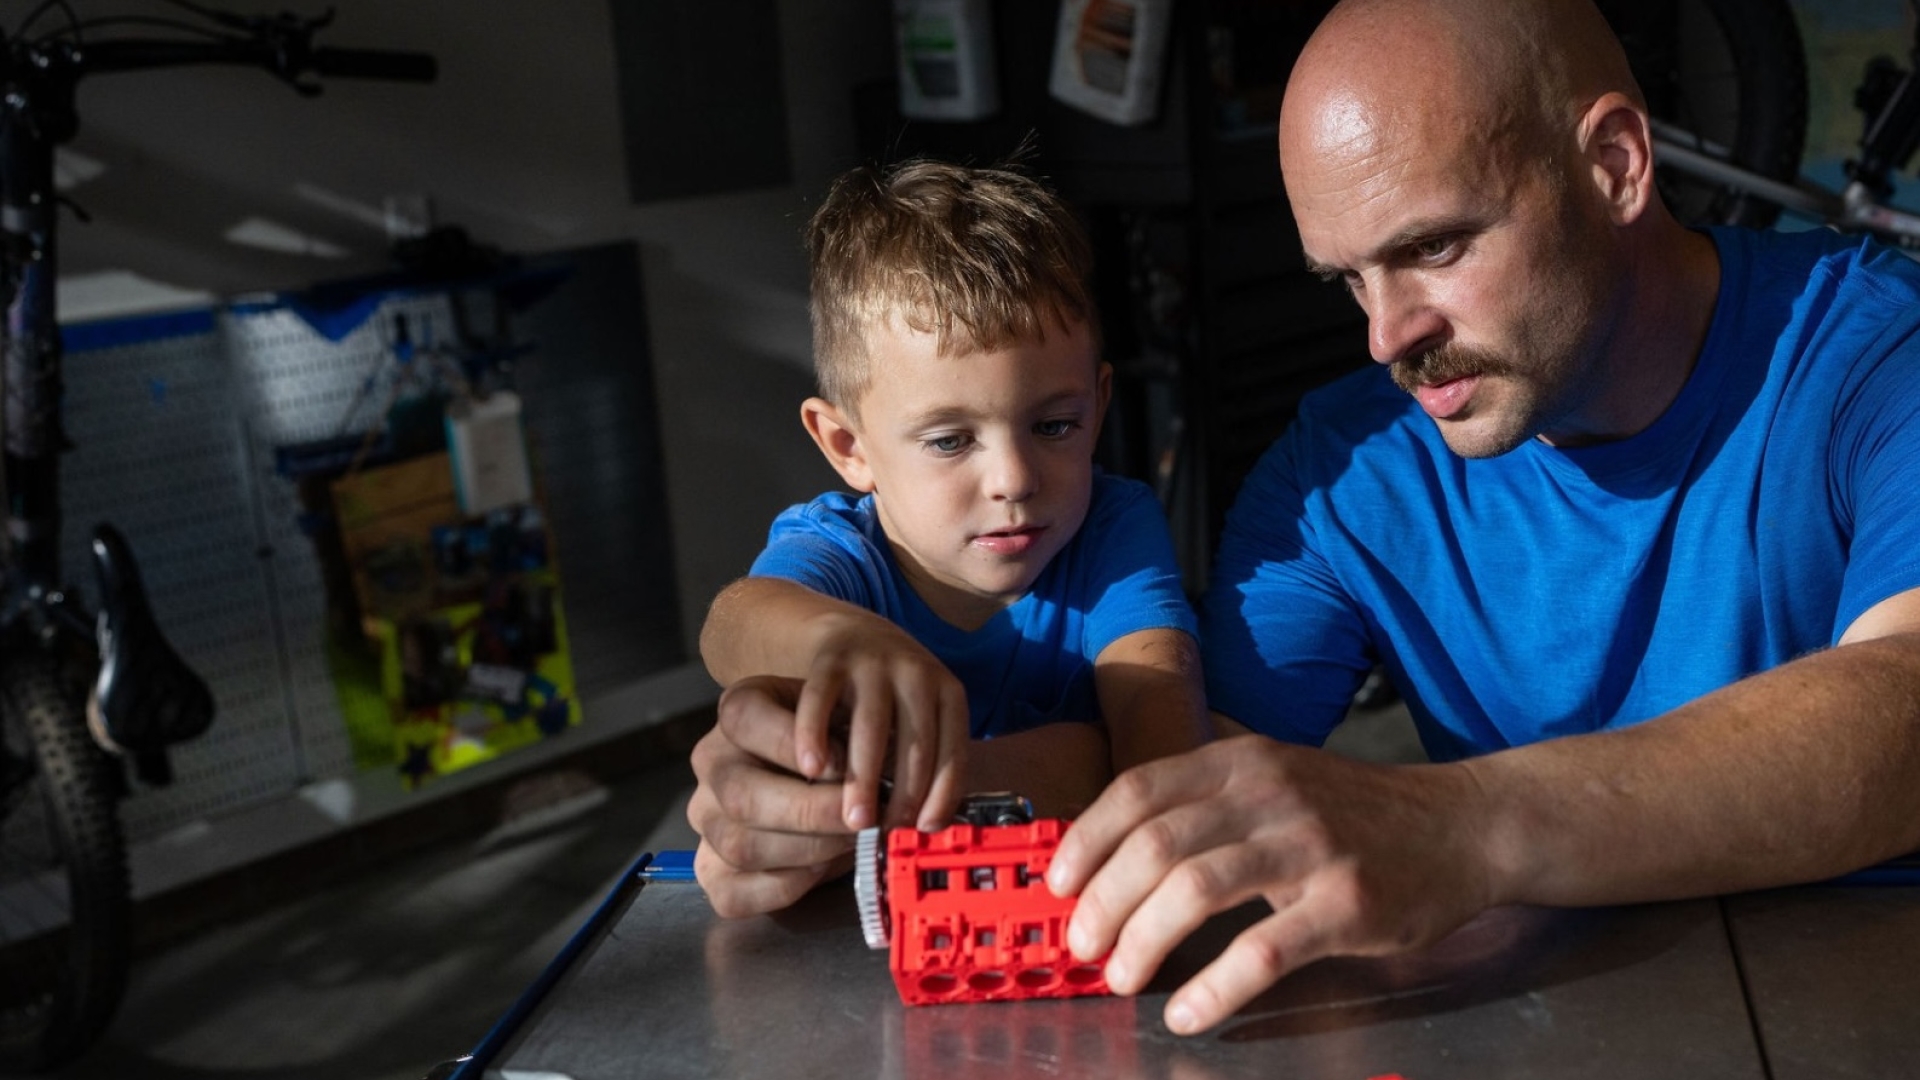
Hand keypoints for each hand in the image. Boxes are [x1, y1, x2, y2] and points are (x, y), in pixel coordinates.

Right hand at [687, 675, 859, 916]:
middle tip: (864, 819)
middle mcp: (711, 763)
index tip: (843, 764)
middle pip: (742, 796)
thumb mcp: (848, 720)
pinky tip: (823, 869)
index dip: (792, 743)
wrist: (827, 778)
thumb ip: (851, 738)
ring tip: (853, 842)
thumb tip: (867, 782)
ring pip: (740, 847)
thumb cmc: (842, 742)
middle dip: (812, 813)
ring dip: (808, 851)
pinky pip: (734, 894)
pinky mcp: (710, 870)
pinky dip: (786, 887)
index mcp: (738, 711)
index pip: (745, 719)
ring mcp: (706, 818)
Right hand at [789, 613, 969, 832]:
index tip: (926, 829)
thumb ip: (925, 760)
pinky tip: (810, 768)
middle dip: (904, 795)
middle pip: (917, 743)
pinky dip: (815, 733)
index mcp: (947, 693)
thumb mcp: (919, 717)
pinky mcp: (831, 658)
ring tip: (854, 819)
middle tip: (886, 833)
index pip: (953, 751)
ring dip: (865, 777)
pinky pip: (822, 698)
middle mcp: (916, 675)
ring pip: (873, 726)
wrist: (851, 632)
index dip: (942, 794)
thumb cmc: (889, 695)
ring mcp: (874, 664)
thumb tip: (925, 827)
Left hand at [1045, 735, 1495, 1033]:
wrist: (1460, 825)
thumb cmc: (1352, 814)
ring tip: (1121, 976)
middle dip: (1104, 900)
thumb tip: (1113, 853)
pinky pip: (1262, 950)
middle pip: (1156, 844)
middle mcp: (1269, 794)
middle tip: (1083, 945)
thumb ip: (1206, 804)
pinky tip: (1188, 1012)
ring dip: (1144, 939)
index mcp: (1240, 762)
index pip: (1138, 790)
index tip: (1059, 884)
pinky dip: (1214, 987)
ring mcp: (1309, 846)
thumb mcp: (1275, 780)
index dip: (1088, 839)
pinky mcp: (1346, 904)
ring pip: (1197, 889)